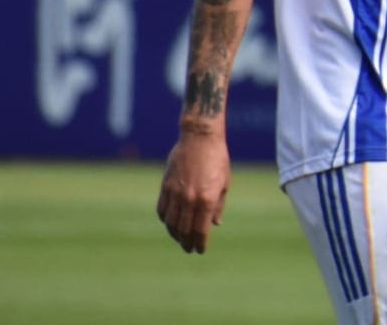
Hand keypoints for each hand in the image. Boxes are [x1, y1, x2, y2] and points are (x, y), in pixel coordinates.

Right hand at [157, 128, 229, 253]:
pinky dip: (165, 220)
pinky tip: (170, 223)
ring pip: (171, 223)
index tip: (200, 250)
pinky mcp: (165, 186)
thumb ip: (218, 206)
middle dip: (187, 242)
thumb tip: (215, 224)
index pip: (201, 230)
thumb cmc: (217, 158)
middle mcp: (190, 199)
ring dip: (175, 234)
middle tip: (189, 248)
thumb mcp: (224, 183)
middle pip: (184, 230)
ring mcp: (176, 193)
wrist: (200, 137)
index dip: (200, 243)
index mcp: (207, 199)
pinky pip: (162, 210)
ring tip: (180, 238)